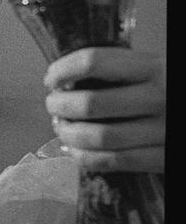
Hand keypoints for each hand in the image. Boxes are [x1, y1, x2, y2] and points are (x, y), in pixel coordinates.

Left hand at [44, 47, 164, 172]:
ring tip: (61, 128)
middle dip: (60, 105)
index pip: (95, 61)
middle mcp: (159, 97)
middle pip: (91, 103)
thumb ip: (121, 70)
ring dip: (69, 134)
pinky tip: (76, 150)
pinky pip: (113, 162)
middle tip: (53, 105)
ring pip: (99, 137)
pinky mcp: (162, 158)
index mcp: (155, 67)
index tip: (51, 77)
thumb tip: (66, 80)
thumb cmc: (171, 90)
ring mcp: (162, 130)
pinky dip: (86, 158)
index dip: (63, 69)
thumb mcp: (155, 69)